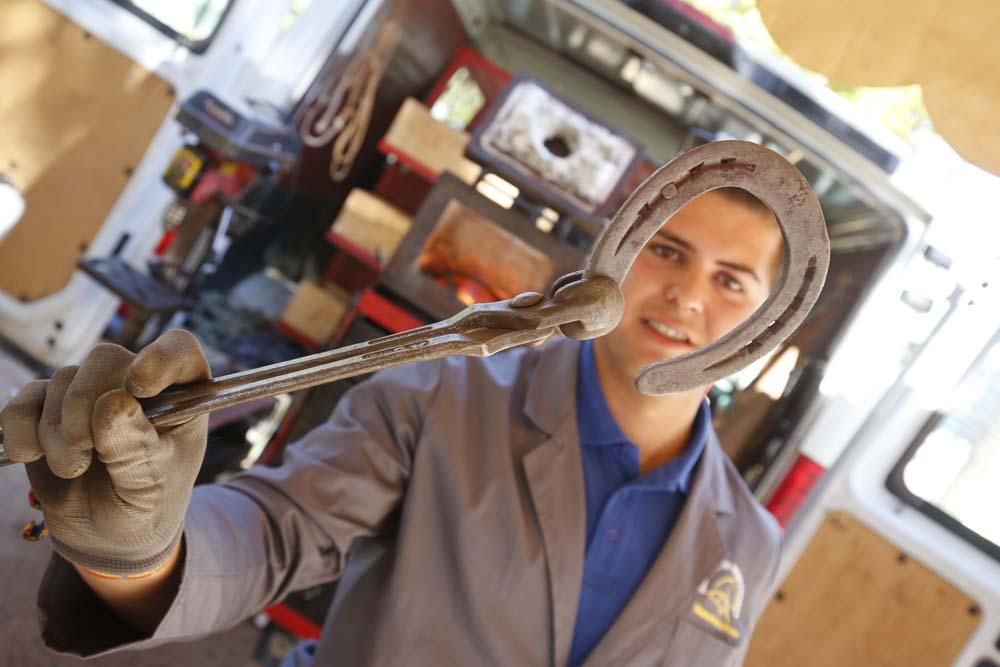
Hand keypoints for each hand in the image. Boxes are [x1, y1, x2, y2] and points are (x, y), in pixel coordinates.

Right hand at [0, 330, 210, 576]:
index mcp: (180, 394)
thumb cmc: (147, 503)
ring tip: (74, 469)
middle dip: (85, 406)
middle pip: (104, 359)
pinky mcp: (47, 410)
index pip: (179, 349)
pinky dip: (20, 429)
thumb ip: (135, 446)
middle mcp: (134, 382)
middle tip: (87, 451)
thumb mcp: (151, 483)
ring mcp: (89, 393)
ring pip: (61, 381)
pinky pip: (23, 400)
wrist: (109, 536)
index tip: (140, 387)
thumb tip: (111, 403)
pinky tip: (31, 456)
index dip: (159, 357)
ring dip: (57, 433)